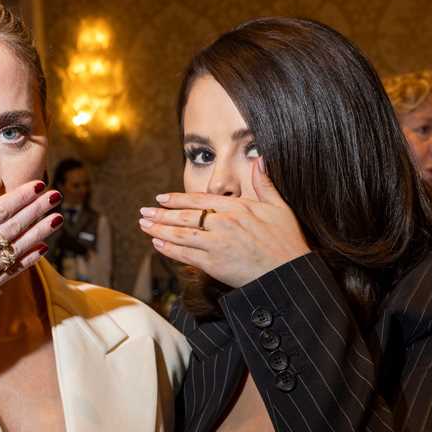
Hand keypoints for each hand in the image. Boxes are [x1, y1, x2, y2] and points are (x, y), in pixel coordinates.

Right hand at [0, 175, 59, 343]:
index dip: (19, 198)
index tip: (36, 186)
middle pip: (12, 227)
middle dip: (36, 209)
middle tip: (56, 195)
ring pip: (18, 248)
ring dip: (40, 231)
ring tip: (57, 217)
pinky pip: (13, 271)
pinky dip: (29, 259)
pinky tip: (43, 248)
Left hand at [137, 158, 309, 287]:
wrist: (288, 273)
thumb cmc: (287, 241)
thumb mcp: (280, 207)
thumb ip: (266, 183)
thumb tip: (261, 159)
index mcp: (237, 207)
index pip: (200, 200)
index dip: (177, 199)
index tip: (162, 198)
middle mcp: (223, 223)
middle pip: (185, 216)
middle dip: (161, 214)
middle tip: (144, 212)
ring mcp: (217, 243)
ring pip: (181, 234)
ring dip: (159, 229)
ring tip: (144, 225)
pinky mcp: (214, 264)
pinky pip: (186, 255)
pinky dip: (169, 249)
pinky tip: (157, 244)